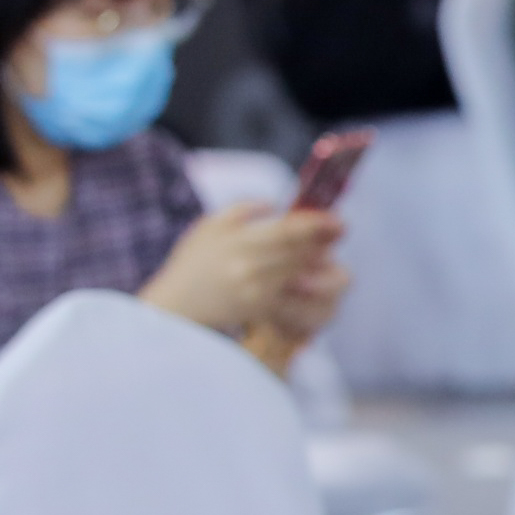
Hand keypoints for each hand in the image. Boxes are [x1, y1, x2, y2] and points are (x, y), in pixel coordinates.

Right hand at [141, 205, 343, 337]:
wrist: (175, 306)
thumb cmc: (193, 262)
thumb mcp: (210, 226)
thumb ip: (243, 209)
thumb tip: (276, 204)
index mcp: (237, 242)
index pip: (287, 230)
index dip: (316, 224)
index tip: (336, 219)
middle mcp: (248, 267)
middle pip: (299, 252)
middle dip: (323, 240)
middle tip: (339, 230)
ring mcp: (255, 291)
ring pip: (301, 273)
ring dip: (320, 261)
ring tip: (328, 250)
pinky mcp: (259, 310)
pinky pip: (293, 295)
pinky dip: (307, 284)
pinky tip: (313, 274)